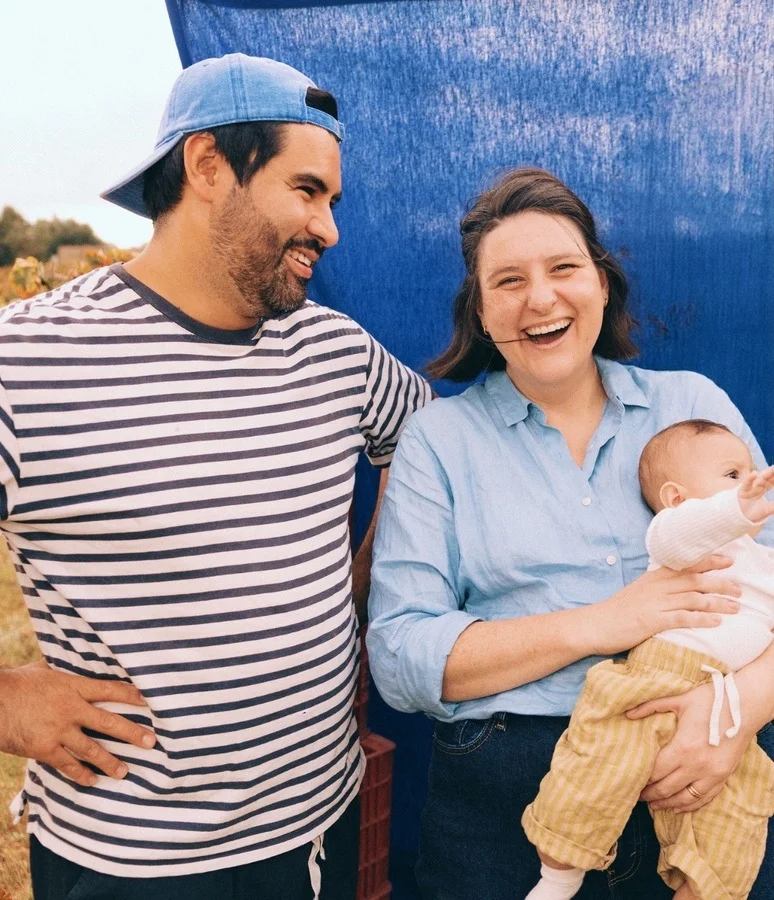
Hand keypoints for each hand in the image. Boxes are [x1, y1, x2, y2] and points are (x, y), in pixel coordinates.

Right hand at [0, 660, 154, 786]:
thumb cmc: (16, 682)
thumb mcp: (42, 669)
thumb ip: (61, 667)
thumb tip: (70, 652)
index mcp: (73, 686)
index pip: (110, 690)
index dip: (131, 696)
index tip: (149, 702)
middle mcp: (71, 709)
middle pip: (109, 722)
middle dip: (132, 734)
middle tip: (151, 743)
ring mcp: (58, 731)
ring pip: (92, 749)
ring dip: (110, 762)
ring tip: (125, 772)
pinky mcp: (44, 749)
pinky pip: (67, 765)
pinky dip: (81, 774)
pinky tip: (92, 781)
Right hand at [586, 554, 740, 656]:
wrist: (594, 624)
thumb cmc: (616, 612)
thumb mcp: (638, 593)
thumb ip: (657, 588)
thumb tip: (678, 588)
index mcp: (653, 578)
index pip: (686, 565)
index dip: (709, 561)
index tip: (728, 560)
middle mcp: (656, 587)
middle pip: (695, 580)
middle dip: (720, 583)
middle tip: (739, 589)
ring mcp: (654, 603)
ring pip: (693, 598)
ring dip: (718, 602)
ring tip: (735, 606)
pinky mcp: (652, 621)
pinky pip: (682, 618)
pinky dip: (702, 618)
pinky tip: (716, 622)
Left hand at [627, 681, 749, 811]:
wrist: (744, 706)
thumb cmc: (709, 701)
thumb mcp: (678, 700)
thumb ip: (651, 706)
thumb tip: (628, 713)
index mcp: (683, 748)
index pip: (656, 771)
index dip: (642, 780)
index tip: (631, 781)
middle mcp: (697, 766)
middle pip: (667, 787)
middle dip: (650, 794)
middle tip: (637, 796)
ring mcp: (712, 774)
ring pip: (685, 798)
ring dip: (667, 804)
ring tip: (653, 805)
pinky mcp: (723, 777)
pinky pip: (705, 798)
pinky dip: (690, 805)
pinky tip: (678, 807)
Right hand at [737, 465, 773, 521]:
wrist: (738, 518)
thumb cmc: (753, 513)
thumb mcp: (766, 510)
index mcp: (763, 489)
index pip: (771, 482)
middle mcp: (756, 487)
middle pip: (766, 479)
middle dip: (772, 474)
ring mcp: (749, 488)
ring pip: (758, 480)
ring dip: (765, 475)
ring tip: (772, 469)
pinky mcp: (742, 491)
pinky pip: (746, 484)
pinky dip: (750, 479)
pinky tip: (754, 473)